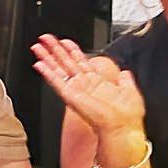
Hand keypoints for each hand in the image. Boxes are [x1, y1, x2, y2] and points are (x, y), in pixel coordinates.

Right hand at [31, 34, 145, 146]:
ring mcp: (76, 90)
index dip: (72, 50)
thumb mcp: (130, 92)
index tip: (64, 41)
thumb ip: (126, 81)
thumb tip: (125, 73)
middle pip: (66, 62)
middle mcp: (84, 85)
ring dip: (47, 57)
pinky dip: (47, 73)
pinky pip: (56, 82)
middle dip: (55, 49)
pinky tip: (39, 64)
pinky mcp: (71, 96)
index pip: (81, 62)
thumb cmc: (127, 116)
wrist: (122, 128)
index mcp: (97, 83)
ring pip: (58, 69)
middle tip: (45, 39)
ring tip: (37, 47)